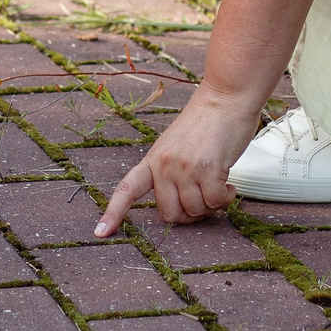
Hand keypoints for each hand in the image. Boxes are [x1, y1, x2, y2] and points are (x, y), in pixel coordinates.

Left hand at [95, 90, 265, 235]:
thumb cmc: (206, 123)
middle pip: (170, 214)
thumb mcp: (176, 145)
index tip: (100, 233)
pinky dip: (226, 199)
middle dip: (190, 214)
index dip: (113, 212)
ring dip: (211, 205)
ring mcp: (185, 167)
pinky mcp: (208, 169)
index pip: (127, 189)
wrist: (225, 98)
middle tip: (205, 199)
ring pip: (195, 211)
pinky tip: (230, 185)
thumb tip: (183, 206)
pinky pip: (215, 202)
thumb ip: (172, 172)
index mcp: (153, 159)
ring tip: (219, 185)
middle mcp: (165, 165)